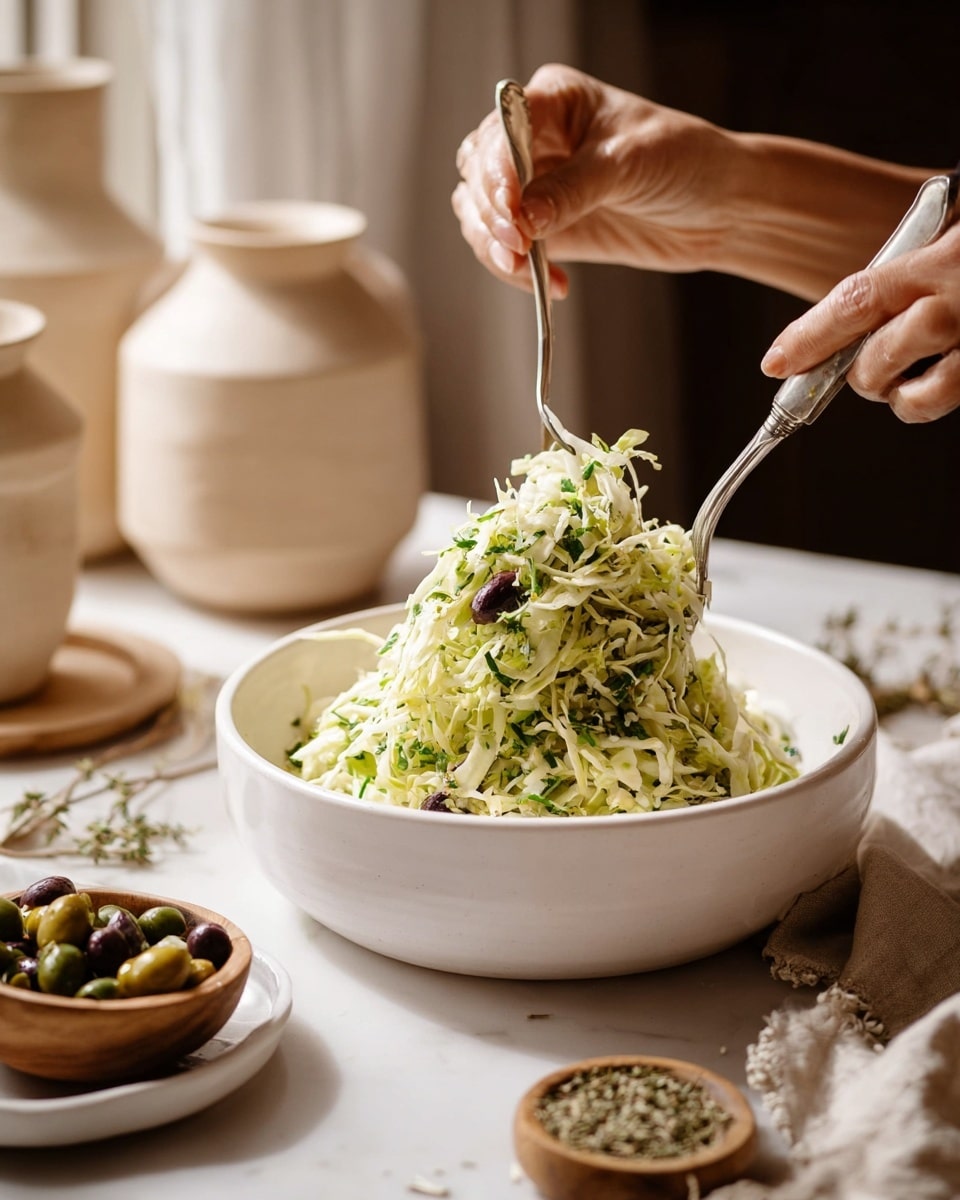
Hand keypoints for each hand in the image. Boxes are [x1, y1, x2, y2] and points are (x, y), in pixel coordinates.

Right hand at [451, 63, 733, 295]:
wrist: (716, 208)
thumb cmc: (683, 161)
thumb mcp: (629, 165)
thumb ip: (573, 190)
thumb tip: (524, 220)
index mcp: (551, 101)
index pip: (500, 130)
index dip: (496, 170)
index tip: (510, 210)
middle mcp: (533, 140)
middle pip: (477, 172)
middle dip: (489, 213)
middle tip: (516, 247)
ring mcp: (534, 186)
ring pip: (478, 215)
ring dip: (493, 246)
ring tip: (527, 268)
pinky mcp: (542, 229)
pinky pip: (504, 250)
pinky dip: (516, 271)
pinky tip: (553, 283)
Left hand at [761, 222, 959, 422]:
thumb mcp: (948, 238)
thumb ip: (902, 272)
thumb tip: (840, 323)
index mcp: (943, 254)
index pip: (857, 299)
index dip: (810, 337)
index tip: (777, 361)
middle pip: (876, 353)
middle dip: (856, 371)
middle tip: (861, 366)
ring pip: (913, 390)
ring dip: (895, 392)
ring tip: (907, 374)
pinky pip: (945, 399)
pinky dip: (927, 401)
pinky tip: (935, 380)